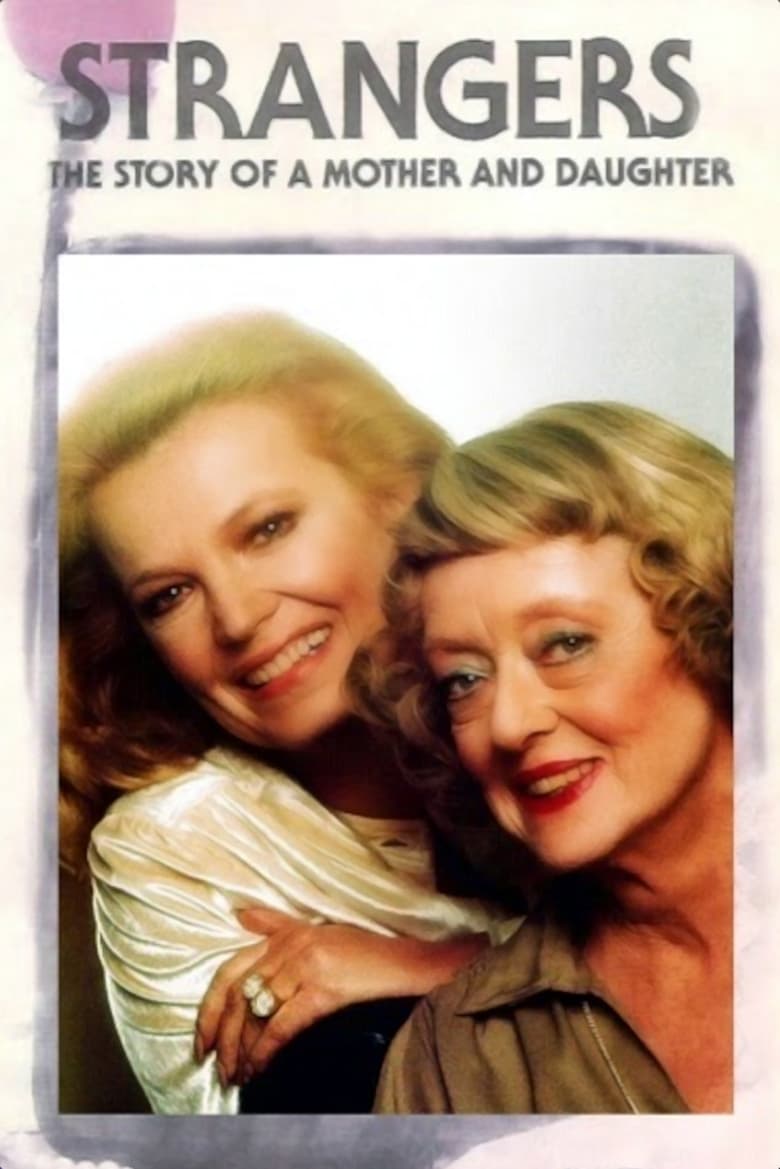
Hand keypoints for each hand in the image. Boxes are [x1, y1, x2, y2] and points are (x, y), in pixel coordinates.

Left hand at [195, 906, 486, 1085]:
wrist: (406, 962)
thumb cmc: (365, 951)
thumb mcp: (319, 929)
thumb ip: (277, 923)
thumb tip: (240, 914)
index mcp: (286, 932)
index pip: (231, 968)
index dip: (211, 1007)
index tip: (203, 1038)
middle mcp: (290, 944)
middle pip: (238, 992)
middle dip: (220, 1033)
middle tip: (213, 1063)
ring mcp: (305, 964)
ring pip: (257, 1013)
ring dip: (242, 1049)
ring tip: (237, 1074)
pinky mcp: (323, 988)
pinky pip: (282, 1025)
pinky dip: (265, 1050)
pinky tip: (260, 1068)